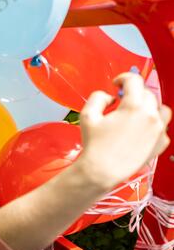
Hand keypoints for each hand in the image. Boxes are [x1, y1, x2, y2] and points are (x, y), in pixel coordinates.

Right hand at [78, 72, 170, 189]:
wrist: (103, 170)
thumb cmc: (95, 146)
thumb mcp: (87, 115)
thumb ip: (98, 98)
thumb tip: (109, 97)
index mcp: (133, 106)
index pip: (134, 81)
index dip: (123, 78)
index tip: (117, 83)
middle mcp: (150, 116)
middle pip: (147, 94)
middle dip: (133, 94)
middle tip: (121, 102)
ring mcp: (159, 130)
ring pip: (160, 109)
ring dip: (148, 107)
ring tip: (135, 114)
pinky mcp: (161, 142)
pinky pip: (162, 127)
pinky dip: (153, 125)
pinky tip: (139, 130)